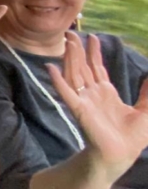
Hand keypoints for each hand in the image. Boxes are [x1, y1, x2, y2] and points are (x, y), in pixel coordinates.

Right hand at [48, 32, 147, 173]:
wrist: (122, 155)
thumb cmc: (133, 136)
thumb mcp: (146, 109)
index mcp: (105, 93)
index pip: (96, 68)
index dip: (94, 53)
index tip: (92, 37)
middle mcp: (92, 94)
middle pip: (82, 67)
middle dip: (78, 50)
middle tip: (72, 33)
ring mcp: (84, 101)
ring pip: (74, 75)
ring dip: (69, 59)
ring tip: (67, 43)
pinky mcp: (79, 110)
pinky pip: (66, 94)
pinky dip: (58, 81)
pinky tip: (51, 69)